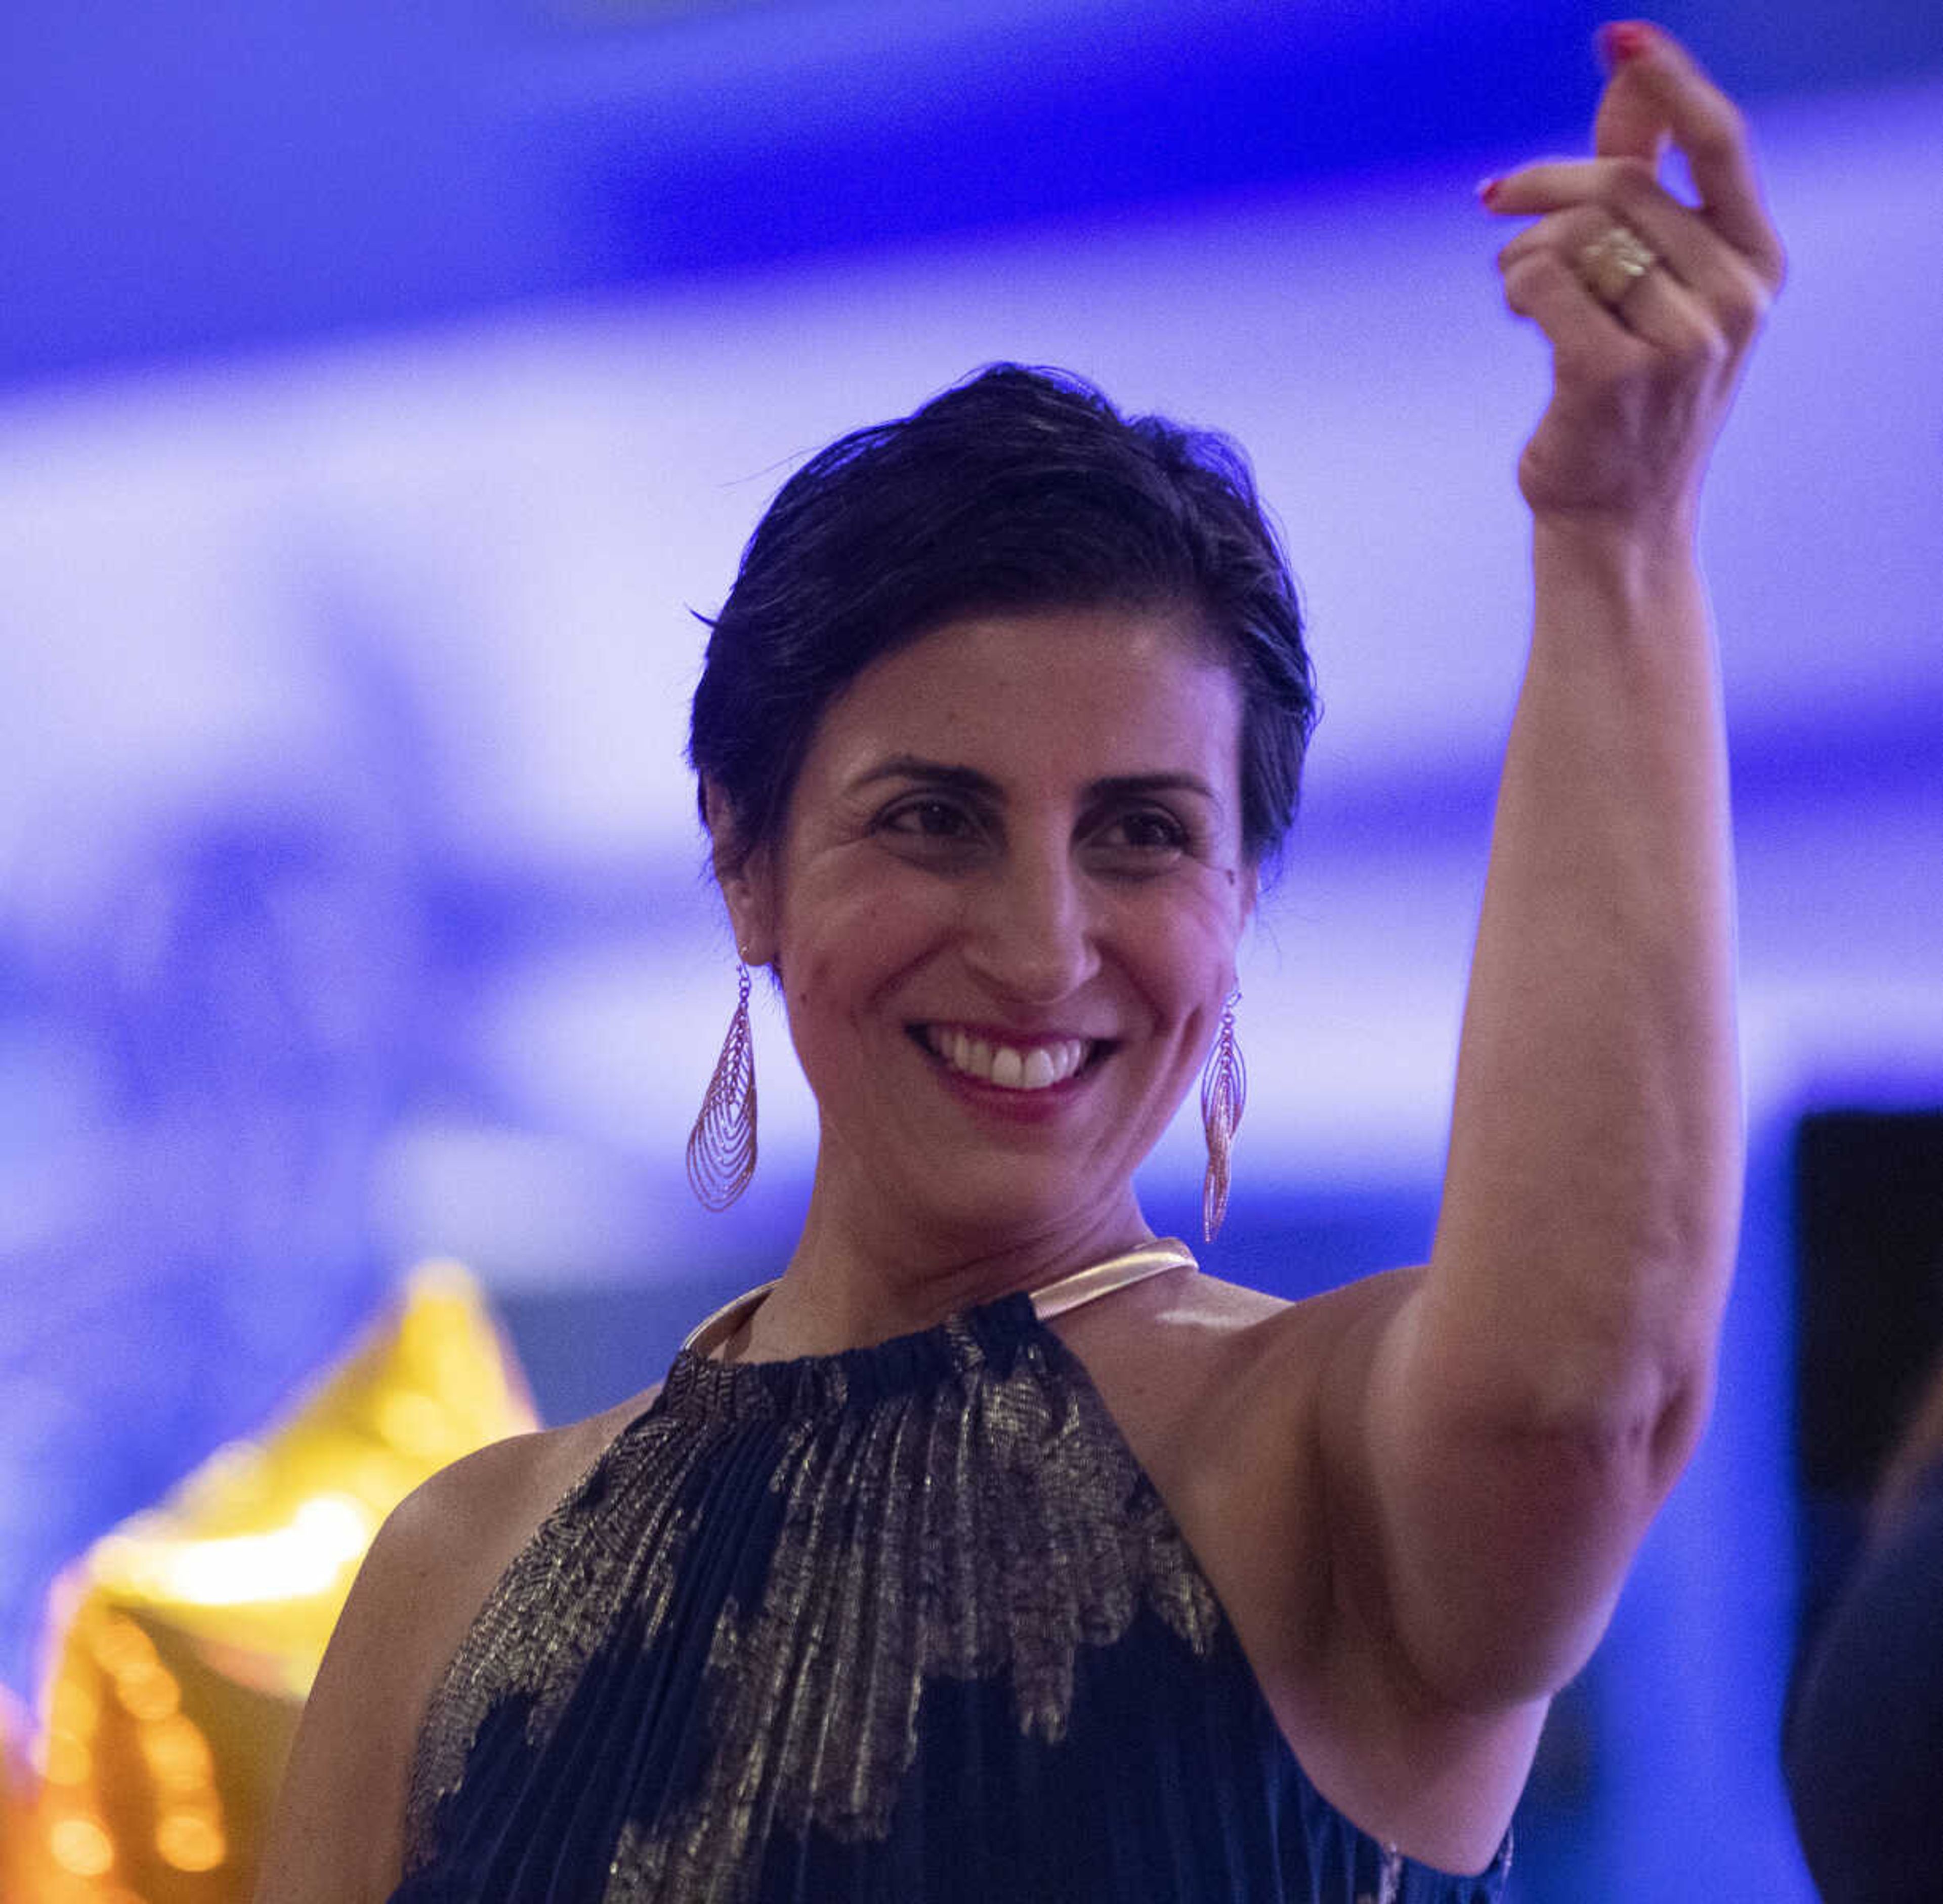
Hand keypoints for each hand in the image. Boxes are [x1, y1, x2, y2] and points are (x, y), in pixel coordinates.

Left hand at [1482, 21, 1784, 534]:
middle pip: (1619, 185)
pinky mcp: (1612, 373)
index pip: (1718, 143)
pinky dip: (1515, 288)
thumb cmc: (1634, 396)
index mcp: (1754, 262)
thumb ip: (1647, 183)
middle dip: (1544, 187)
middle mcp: (1731, 297)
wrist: (1619, 517)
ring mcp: (1679, 340)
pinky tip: (1520, 316)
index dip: (1667, 82)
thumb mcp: (1660, 286)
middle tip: (1498, 202)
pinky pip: (1539, 281)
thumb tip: (1627, 79)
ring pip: (1575, 234)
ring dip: (1524, 252)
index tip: (1618, 37)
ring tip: (1521, 291)